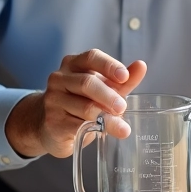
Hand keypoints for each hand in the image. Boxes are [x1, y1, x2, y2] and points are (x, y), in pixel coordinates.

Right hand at [5, 50, 147, 157]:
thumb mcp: (102, 89)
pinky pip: (76, 125)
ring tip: (121, 128)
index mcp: (74, 64)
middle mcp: (60, 78)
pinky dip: (93, 129)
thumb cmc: (79, 102)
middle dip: (109, 96)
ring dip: (106, 118)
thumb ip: (121, 80)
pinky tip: (100, 133)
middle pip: (86, 83)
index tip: (125, 77)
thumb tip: (141, 66)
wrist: (49, 125)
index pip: (91, 58)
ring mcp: (53, 99)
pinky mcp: (52, 121)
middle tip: (122, 107)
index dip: (109, 66)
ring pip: (84, 107)